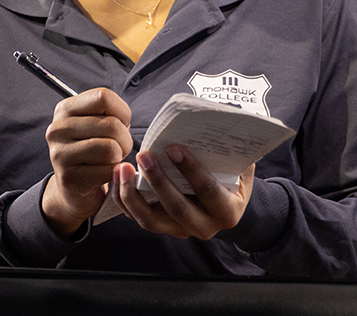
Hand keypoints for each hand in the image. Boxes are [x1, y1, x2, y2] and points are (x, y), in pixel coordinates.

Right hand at [40, 88, 133, 236]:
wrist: (75, 189)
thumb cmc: (92, 152)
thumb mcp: (96, 125)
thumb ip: (109, 113)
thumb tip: (126, 119)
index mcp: (64, 109)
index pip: (104, 97)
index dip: (122, 112)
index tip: (120, 124)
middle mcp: (57, 129)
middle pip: (111, 125)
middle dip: (125, 139)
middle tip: (119, 148)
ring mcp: (60, 155)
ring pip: (110, 148)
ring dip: (120, 157)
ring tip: (113, 160)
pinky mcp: (69, 178)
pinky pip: (108, 170)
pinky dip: (116, 173)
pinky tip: (107, 174)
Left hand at [113, 144, 253, 240]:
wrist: (225, 202)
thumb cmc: (230, 176)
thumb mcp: (239, 166)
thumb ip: (231, 152)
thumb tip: (213, 125)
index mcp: (227, 212)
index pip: (209, 192)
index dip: (191, 170)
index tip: (174, 148)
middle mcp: (204, 227)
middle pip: (177, 208)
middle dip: (158, 181)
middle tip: (144, 155)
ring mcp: (180, 230)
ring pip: (150, 220)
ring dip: (133, 194)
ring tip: (123, 168)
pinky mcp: (161, 227)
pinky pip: (137, 217)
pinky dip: (123, 198)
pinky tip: (118, 176)